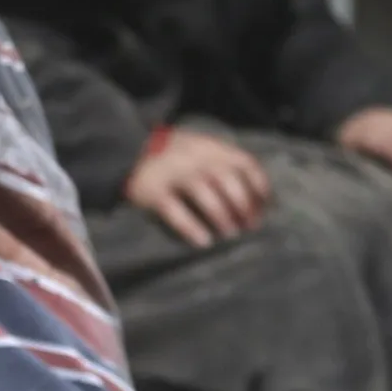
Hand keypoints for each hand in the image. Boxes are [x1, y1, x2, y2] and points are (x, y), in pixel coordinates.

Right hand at [123, 127, 270, 248]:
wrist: (126, 150)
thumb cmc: (176, 158)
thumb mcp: (203, 152)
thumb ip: (227, 167)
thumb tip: (261, 200)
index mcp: (211, 148)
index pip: (244, 163)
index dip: (259, 186)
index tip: (265, 208)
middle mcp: (194, 157)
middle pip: (227, 179)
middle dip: (243, 205)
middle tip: (248, 227)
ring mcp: (173, 172)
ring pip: (205, 193)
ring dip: (222, 216)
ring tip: (229, 235)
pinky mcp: (153, 191)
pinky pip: (175, 210)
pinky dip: (191, 227)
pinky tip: (203, 242)